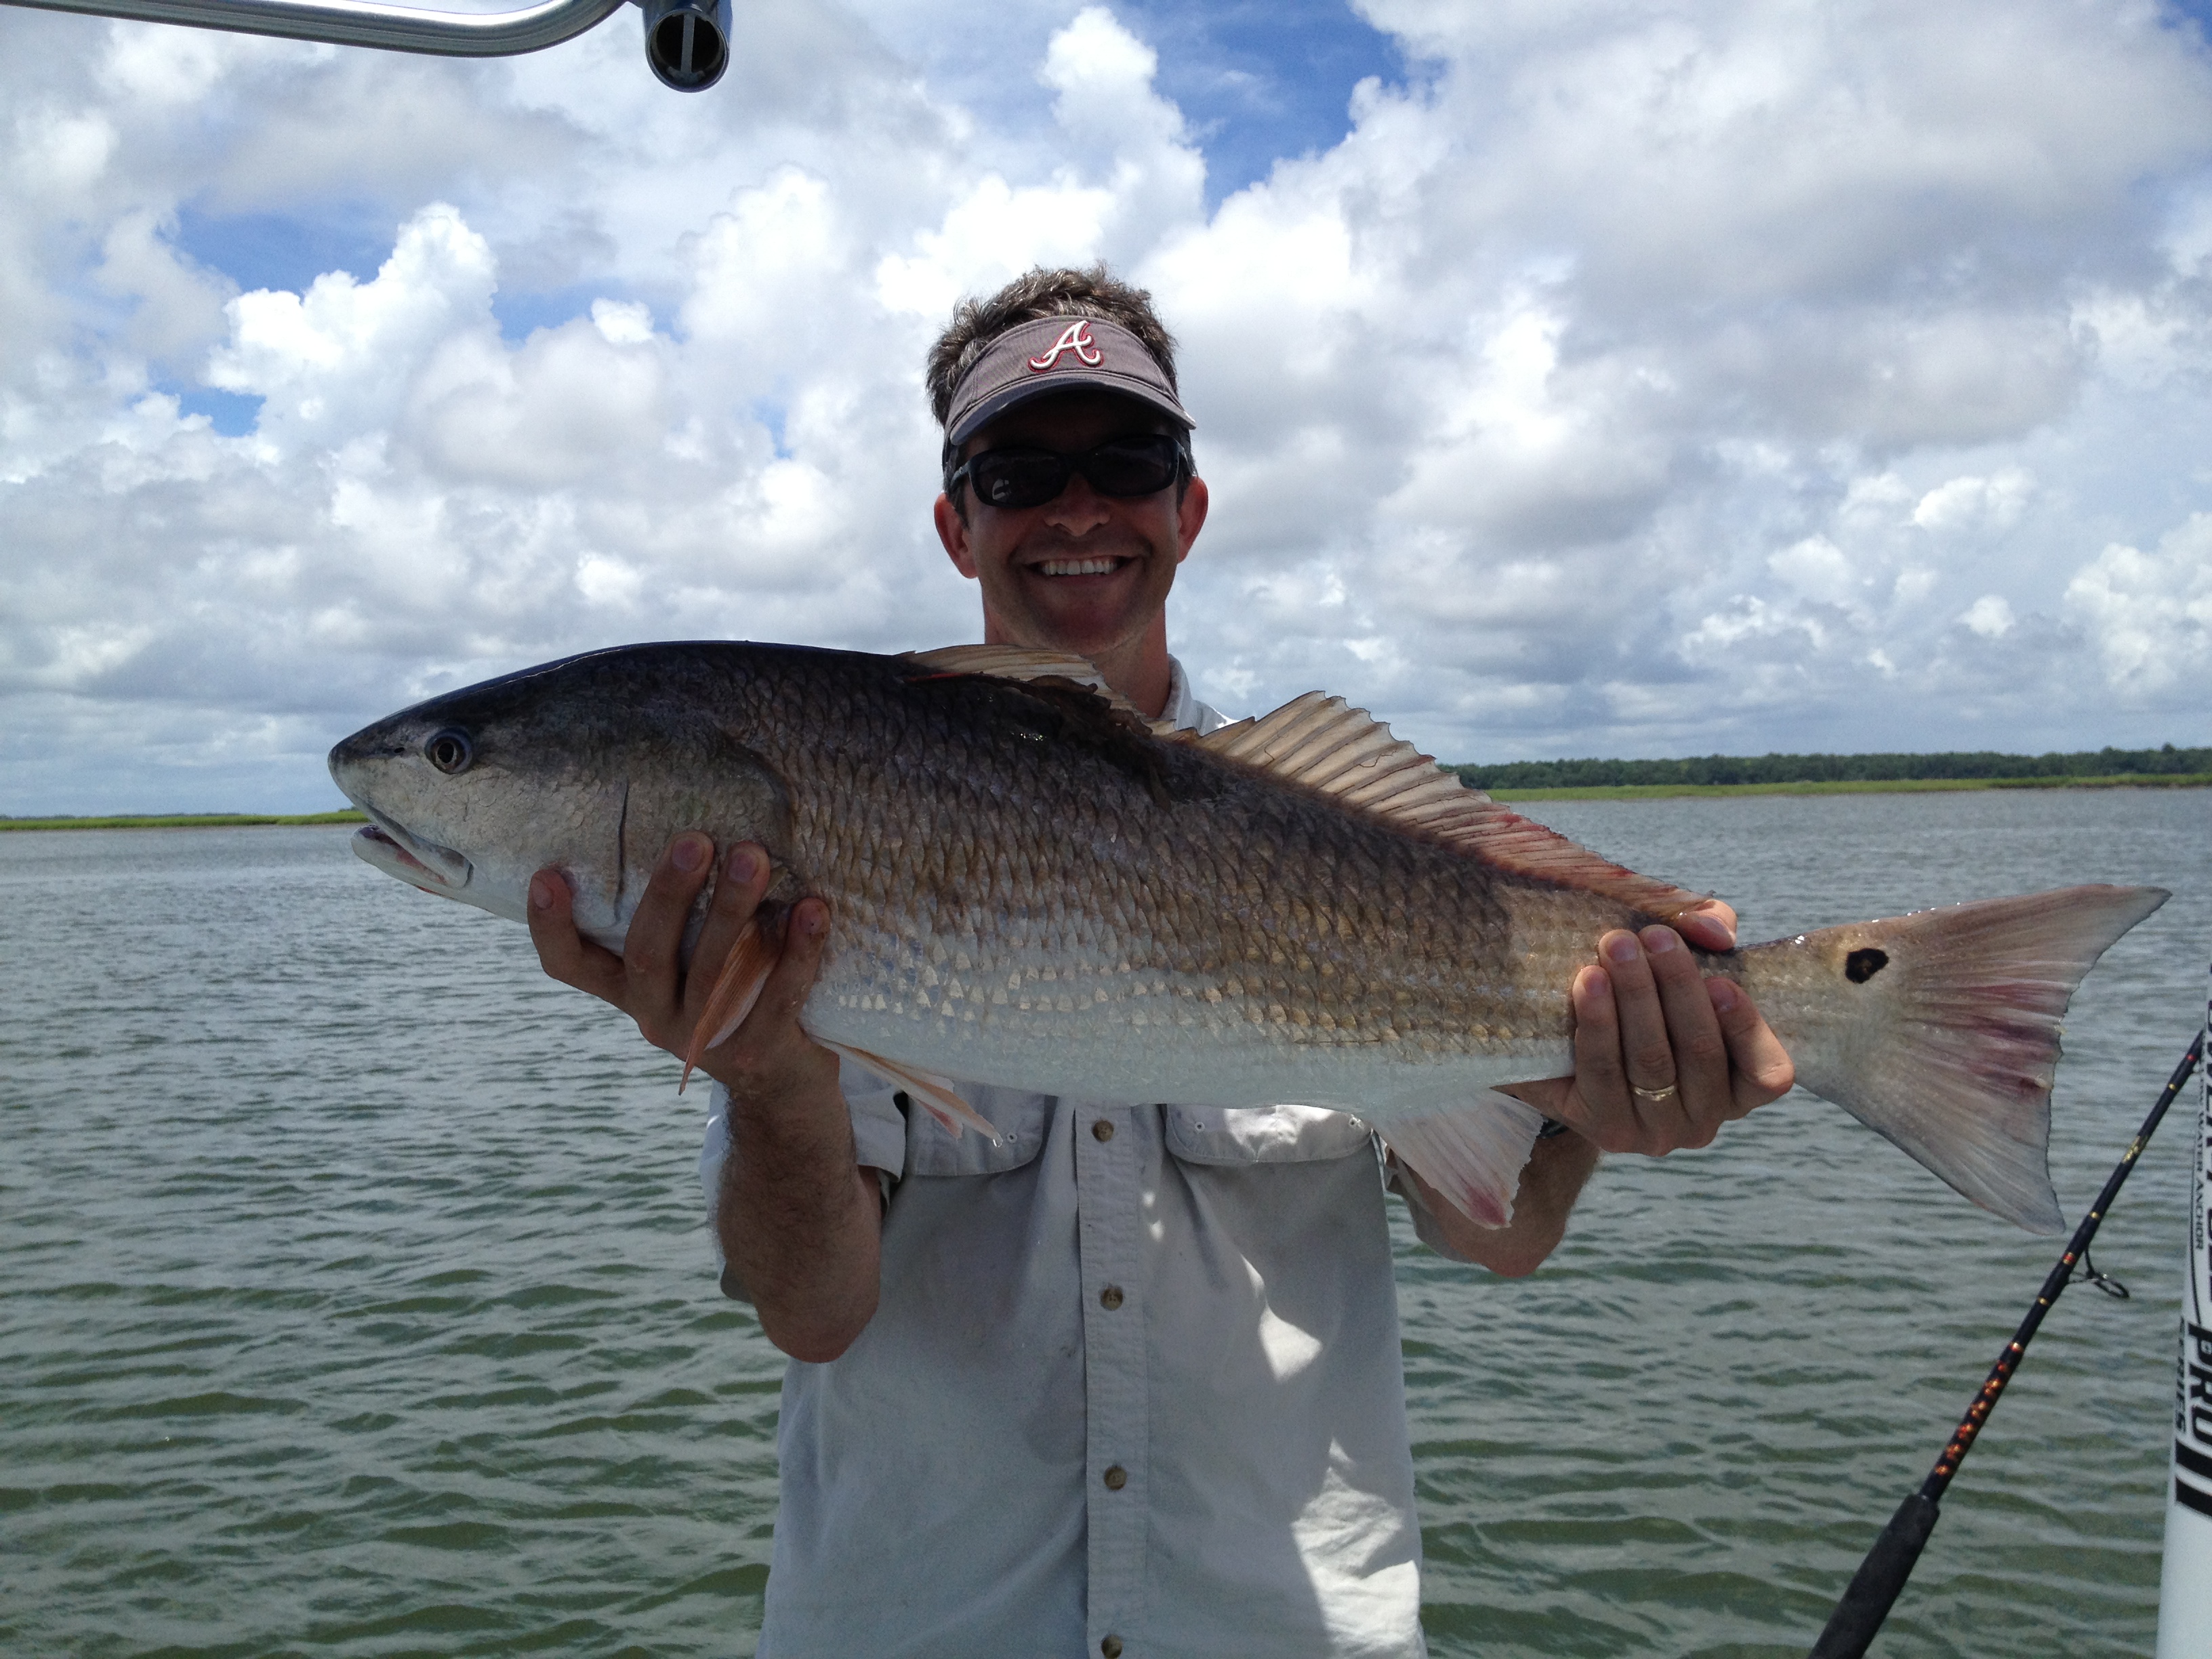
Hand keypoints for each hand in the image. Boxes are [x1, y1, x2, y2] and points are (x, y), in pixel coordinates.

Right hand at [526, 833, 838, 1102]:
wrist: (781, 1086)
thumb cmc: (731, 994)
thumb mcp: (688, 967)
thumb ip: (677, 921)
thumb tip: (686, 824)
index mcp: (629, 991)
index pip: (570, 966)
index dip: (552, 926)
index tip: (546, 875)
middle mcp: (656, 1016)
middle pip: (648, 954)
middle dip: (669, 894)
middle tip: (695, 840)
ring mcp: (707, 1039)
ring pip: (714, 972)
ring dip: (733, 909)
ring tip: (752, 856)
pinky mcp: (760, 1050)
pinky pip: (779, 995)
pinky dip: (799, 950)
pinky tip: (813, 909)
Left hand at [1506, 900, 1794, 1155]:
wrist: (1561, 1040)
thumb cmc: (1641, 990)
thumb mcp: (1679, 953)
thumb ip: (1709, 929)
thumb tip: (1715, 930)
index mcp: (1738, 1087)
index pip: (1768, 1076)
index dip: (1747, 1028)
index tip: (1719, 980)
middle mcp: (1704, 1120)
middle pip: (1699, 1054)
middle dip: (1678, 988)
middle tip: (1654, 936)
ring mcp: (1656, 1132)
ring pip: (1651, 1061)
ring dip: (1635, 996)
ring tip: (1616, 945)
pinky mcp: (1605, 1129)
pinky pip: (1604, 1073)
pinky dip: (1598, 1022)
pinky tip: (1588, 982)